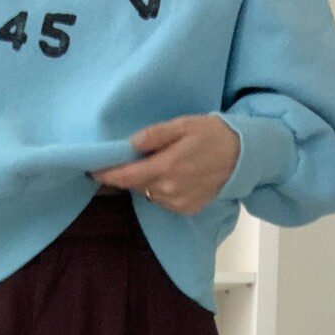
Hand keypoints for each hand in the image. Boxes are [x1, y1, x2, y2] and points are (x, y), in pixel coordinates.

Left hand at [90, 114, 239, 213]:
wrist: (242, 156)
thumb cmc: (211, 134)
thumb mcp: (183, 124)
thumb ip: (156, 134)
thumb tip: (131, 143)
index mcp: (166, 167)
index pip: (126, 177)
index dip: (107, 175)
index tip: (92, 171)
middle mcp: (169, 190)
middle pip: (135, 185)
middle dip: (129, 174)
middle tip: (132, 158)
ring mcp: (178, 202)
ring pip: (148, 193)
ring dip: (146, 181)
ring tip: (162, 164)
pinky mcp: (186, 209)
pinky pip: (162, 201)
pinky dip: (161, 190)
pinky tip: (174, 177)